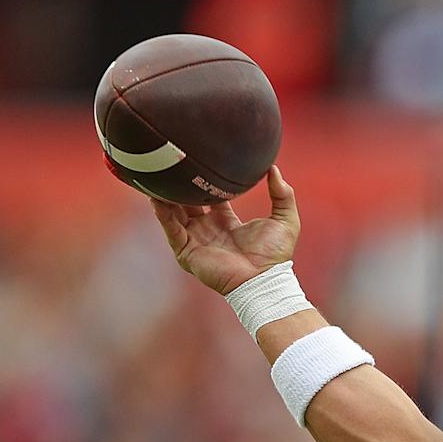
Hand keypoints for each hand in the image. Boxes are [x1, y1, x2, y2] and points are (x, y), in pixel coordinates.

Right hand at [150, 165, 299, 295]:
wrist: (263, 280)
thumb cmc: (275, 256)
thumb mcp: (285, 219)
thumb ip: (282, 194)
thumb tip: (274, 168)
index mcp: (226, 222)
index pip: (209, 196)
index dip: (203, 181)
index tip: (198, 161)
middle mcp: (208, 229)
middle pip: (187, 202)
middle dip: (179, 187)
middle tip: (171, 165)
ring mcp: (196, 240)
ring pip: (174, 214)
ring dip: (165, 197)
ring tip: (157, 177)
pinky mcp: (187, 252)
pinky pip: (171, 230)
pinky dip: (163, 215)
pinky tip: (156, 199)